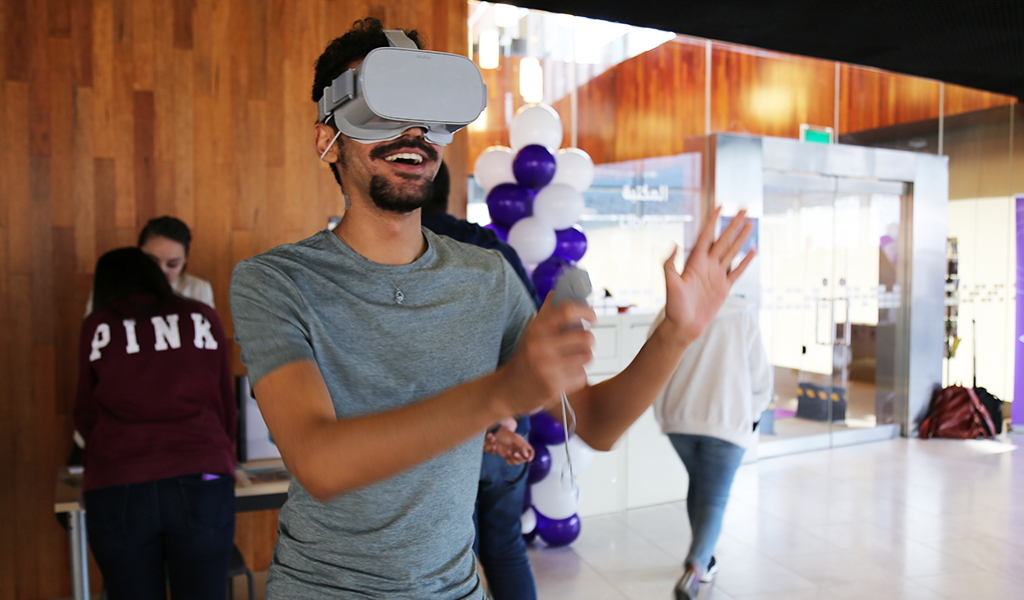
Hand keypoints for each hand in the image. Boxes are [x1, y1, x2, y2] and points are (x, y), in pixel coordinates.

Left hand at [484, 428, 534, 464]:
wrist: (495, 434)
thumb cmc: (506, 434)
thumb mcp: (515, 439)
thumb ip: (522, 447)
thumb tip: (527, 456)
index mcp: (523, 445)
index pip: (531, 451)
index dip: (531, 456)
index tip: (528, 459)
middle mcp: (519, 450)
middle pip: (523, 459)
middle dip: (519, 458)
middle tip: (514, 453)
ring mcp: (512, 453)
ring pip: (516, 462)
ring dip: (512, 459)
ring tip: (507, 452)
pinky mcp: (506, 456)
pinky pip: (508, 462)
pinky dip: (506, 459)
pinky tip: (504, 454)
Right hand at [494, 298, 595, 416]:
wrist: (508, 389)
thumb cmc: (525, 358)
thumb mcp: (531, 333)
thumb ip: (546, 313)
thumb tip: (557, 291)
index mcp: (537, 329)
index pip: (567, 311)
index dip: (586, 311)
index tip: (592, 317)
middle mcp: (541, 346)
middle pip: (585, 337)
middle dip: (588, 340)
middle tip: (582, 344)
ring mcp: (547, 367)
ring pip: (587, 357)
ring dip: (584, 359)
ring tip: (573, 360)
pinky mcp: (554, 386)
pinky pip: (581, 376)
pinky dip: (577, 376)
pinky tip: (565, 376)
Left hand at [662, 206, 754, 344]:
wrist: (684, 325)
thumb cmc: (674, 306)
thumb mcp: (670, 284)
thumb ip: (670, 264)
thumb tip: (675, 244)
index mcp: (694, 262)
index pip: (706, 236)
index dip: (712, 221)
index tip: (720, 206)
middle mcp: (707, 265)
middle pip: (723, 239)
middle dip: (732, 224)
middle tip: (743, 209)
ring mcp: (716, 275)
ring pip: (732, 252)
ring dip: (741, 238)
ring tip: (750, 224)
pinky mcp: (724, 287)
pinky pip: (737, 271)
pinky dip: (746, 261)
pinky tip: (753, 250)